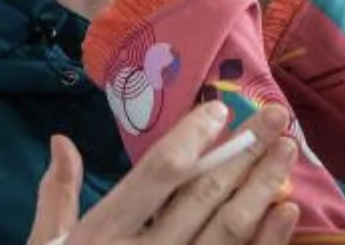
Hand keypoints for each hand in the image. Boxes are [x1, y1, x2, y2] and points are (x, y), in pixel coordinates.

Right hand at [27, 103, 300, 244]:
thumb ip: (57, 197)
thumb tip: (62, 140)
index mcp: (101, 236)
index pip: (158, 173)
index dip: (193, 137)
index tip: (222, 111)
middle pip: (204, 195)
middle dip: (244, 151)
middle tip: (276, 116)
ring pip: (230, 229)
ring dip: (262, 186)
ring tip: (287, 151)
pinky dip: (266, 241)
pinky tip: (286, 212)